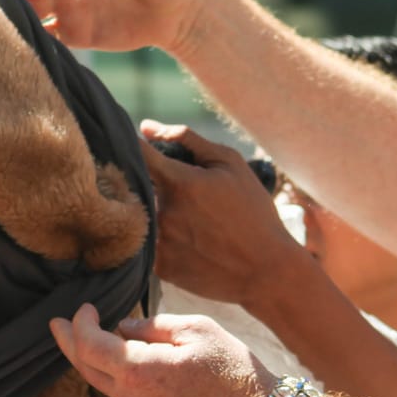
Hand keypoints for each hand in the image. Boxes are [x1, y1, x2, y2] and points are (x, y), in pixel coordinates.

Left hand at [50, 305, 270, 396]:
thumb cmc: (236, 370)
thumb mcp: (197, 329)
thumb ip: (152, 326)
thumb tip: (122, 329)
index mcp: (140, 372)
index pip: (90, 346)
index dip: (80, 324)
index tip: (84, 310)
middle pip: (89, 372)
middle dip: (72, 346)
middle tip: (58, 326)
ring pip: (117, 391)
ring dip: (118, 369)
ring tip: (144, 351)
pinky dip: (140, 391)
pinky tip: (170, 385)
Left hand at [142, 121, 303, 307]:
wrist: (266, 270)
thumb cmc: (253, 211)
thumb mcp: (230, 164)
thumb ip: (186, 139)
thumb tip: (147, 127)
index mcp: (180, 183)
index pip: (137, 154)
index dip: (130, 147)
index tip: (130, 145)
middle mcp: (163, 213)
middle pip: (140, 188)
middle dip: (155, 186)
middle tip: (190, 200)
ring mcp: (159, 243)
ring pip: (144, 217)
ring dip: (159, 214)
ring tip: (196, 224)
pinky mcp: (159, 267)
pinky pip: (150, 244)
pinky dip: (164, 239)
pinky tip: (192, 244)